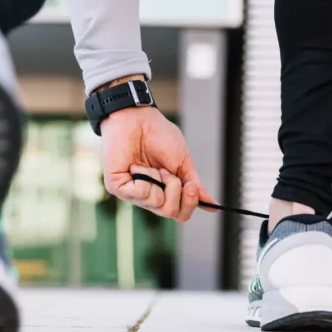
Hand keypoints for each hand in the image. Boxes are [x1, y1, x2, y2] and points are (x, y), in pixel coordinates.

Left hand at [100, 106, 216, 221]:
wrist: (138, 118)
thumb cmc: (159, 136)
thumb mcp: (183, 162)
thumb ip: (195, 185)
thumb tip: (212, 205)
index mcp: (166, 192)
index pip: (180, 214)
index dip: (190, 204)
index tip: (192, 186)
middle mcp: (150, 196)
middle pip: (171, 213)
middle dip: (176, 190)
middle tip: (168, 172)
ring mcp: (133, 193)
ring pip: (157, 204)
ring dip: (161, 181)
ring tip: (152, 166)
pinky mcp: (118, 187)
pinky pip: (141, 194)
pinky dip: (145, 178)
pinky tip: (135, 166)